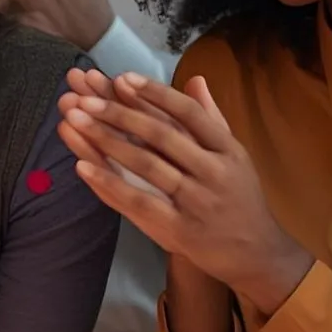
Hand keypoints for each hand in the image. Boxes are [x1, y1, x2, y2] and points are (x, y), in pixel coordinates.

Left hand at [58, 72, 312, 313]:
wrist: (257, 254)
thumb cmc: (240, 199)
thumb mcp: (234, 156)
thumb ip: (212, 118)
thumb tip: (197, 79)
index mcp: (228, 149)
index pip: (189, 113)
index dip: (155, 93)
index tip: (122, 77)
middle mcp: (214, 172)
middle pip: (161, 135)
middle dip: (119, 113)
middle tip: (84, 97)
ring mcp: (196, 202)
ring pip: (146, 165)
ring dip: (106, 141)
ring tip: (74, 121)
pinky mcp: (179, 229)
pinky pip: (138, 202)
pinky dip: (109, 183)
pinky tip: (81, 166)